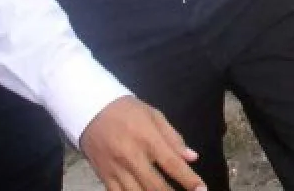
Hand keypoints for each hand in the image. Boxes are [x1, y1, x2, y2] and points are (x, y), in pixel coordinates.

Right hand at [80, 96, 204, 190]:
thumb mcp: (155, 116)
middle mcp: (132, 157)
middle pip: (155, 185)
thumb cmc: (128, 112)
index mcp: (148, 139)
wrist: (91, 111)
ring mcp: (116, 170)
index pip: (172, 164)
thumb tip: (192, 157)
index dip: (188, 179)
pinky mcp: (104, 177)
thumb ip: (174, 138)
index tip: (202, 190)